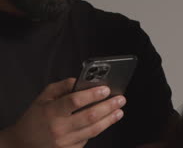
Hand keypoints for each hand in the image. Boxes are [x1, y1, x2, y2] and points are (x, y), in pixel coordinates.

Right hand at [0, 78, 125, 147]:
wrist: (22, 144)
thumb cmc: (35, 118)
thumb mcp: (43, 97)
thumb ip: (63, 86)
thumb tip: (82, 80)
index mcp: (51, 111)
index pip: (75, 101)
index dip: (92, 94)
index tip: (106, 89)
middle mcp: (59, 128)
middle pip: (90, 116)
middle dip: (108, 106)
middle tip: (120, 99)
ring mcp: (65, 142)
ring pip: (93, 130)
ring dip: (109, 119)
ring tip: (119, 111)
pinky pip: (88, 139)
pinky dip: (99, 129)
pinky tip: (106, 121)